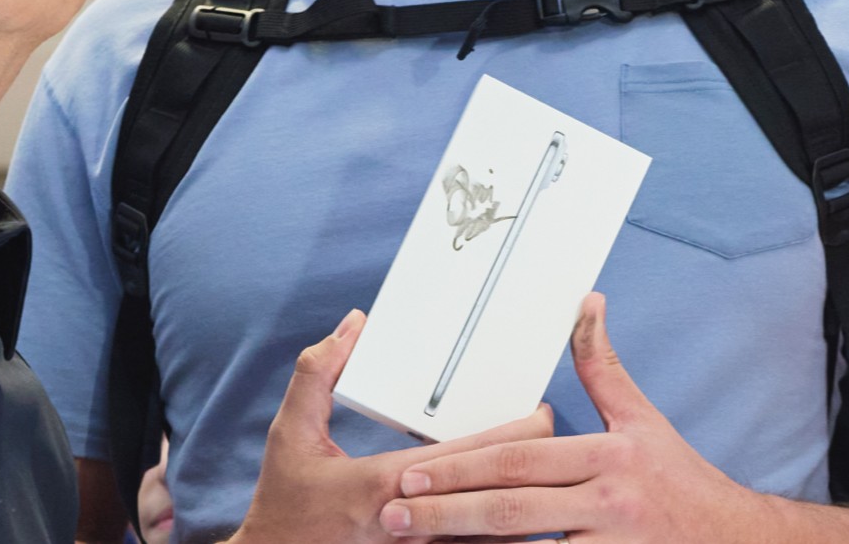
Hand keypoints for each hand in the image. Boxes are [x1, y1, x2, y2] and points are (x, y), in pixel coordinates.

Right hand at [231, 311, 555, 543]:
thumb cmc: (286, 504)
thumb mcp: (291, 434)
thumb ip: (317, 375)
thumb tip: (354, 326)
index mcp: (386, 484)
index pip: (468, 458)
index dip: (513, 437)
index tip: (542, 415)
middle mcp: (413, 525)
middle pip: (496, 497)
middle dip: (535, 470)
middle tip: (562, 445)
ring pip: (495, 538)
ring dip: (528, 511)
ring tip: (556, 483)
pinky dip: (503, 543)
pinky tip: (525, 528)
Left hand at [382, 293, 770, 540]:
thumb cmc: (682, 483)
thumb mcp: (643, 422)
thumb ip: (602, 368)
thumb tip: (584, 302)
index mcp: (608, 457)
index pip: (521, 461)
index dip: (462, 467)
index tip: (411, 472)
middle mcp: (609, 502)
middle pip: (513, 511)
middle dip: (446, 513)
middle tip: (393, 514)